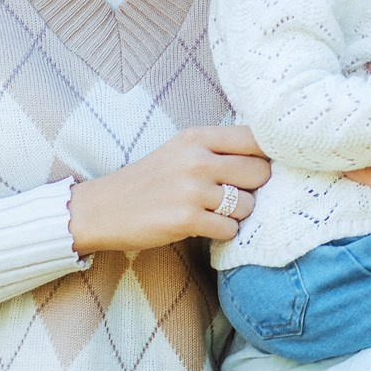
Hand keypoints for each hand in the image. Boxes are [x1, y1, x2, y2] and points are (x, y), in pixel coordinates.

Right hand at [67, 126, 270, 254]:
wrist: (102, 209)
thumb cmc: (148, 180)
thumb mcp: (180, 150)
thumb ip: (218, 149)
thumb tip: (268, 159)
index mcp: (197, 137)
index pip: (256, 138)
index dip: (267, 155)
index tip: (263, 167)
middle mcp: (197, 159)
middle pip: (259, 172)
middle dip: (254, 188)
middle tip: (235, 195)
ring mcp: (192, 190)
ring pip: (248, 205)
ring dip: (238, 214)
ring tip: (214, 213)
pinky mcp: (185, 220)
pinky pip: (230, 229)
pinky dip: (223, 233)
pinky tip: (204, 228)